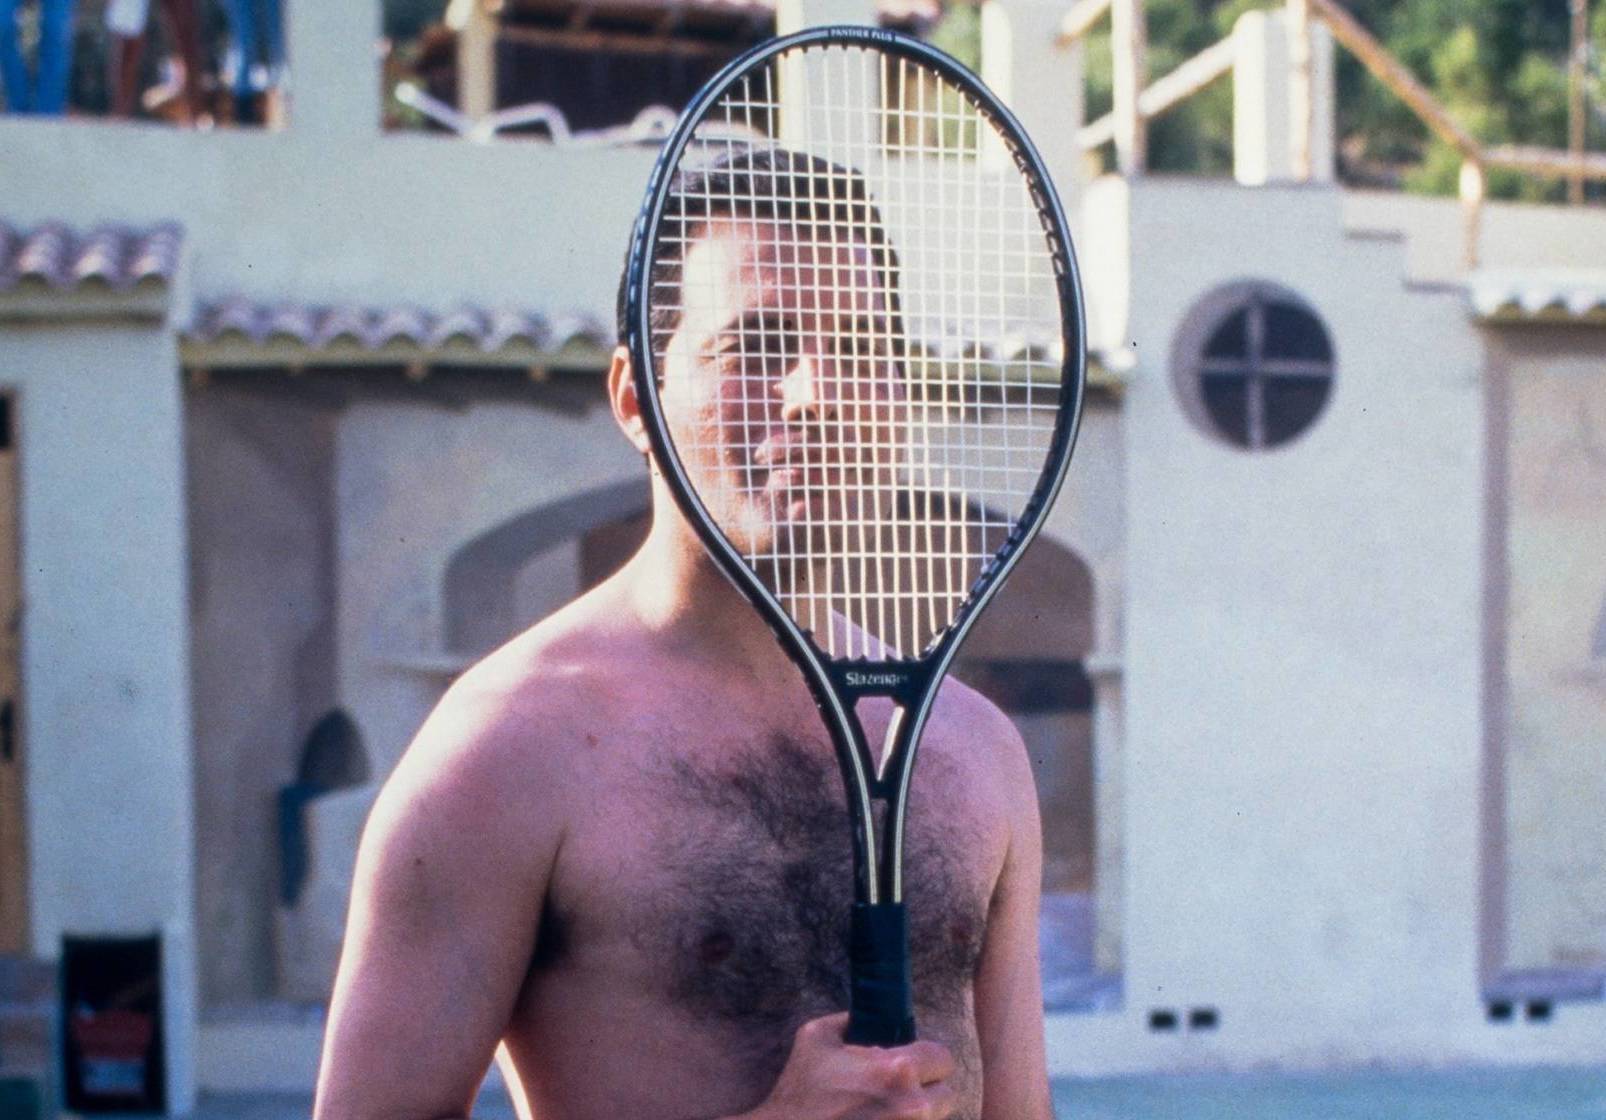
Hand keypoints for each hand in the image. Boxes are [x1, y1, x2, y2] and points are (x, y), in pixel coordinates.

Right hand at [742, 1012, 957, 1119]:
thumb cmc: (799, 1092)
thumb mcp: (815, 1038)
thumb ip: (847, 1018)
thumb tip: (865, 1015)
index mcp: (896, 1071)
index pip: (942, 1058)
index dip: (928, 1058)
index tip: (914, 1063)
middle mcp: (912, 1106)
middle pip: (948, 1095)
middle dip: (928, 1089)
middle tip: (902, 1089)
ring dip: (917, 1113)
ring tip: (886, 1110)